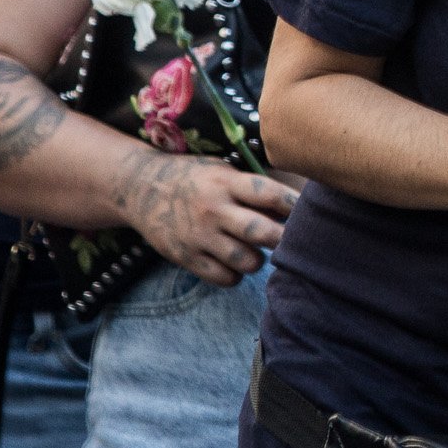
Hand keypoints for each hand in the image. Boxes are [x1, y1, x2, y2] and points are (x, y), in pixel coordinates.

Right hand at [118, 155, 299, 285]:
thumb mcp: (221, 169)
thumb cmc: (194, 177)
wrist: (139, 188)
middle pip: (261, 232)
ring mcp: (199, 236)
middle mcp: (213, 209)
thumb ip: (253, 186)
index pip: (269, 194)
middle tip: (292, 240)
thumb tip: (297, 205)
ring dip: (260, 259)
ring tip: (257, 250)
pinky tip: (234, 263)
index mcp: (225, 182)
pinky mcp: (186, 257)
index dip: (294, 205)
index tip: (309, 211)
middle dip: (283, 239)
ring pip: (246, 261)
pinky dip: (236, 275)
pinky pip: (225, 278)